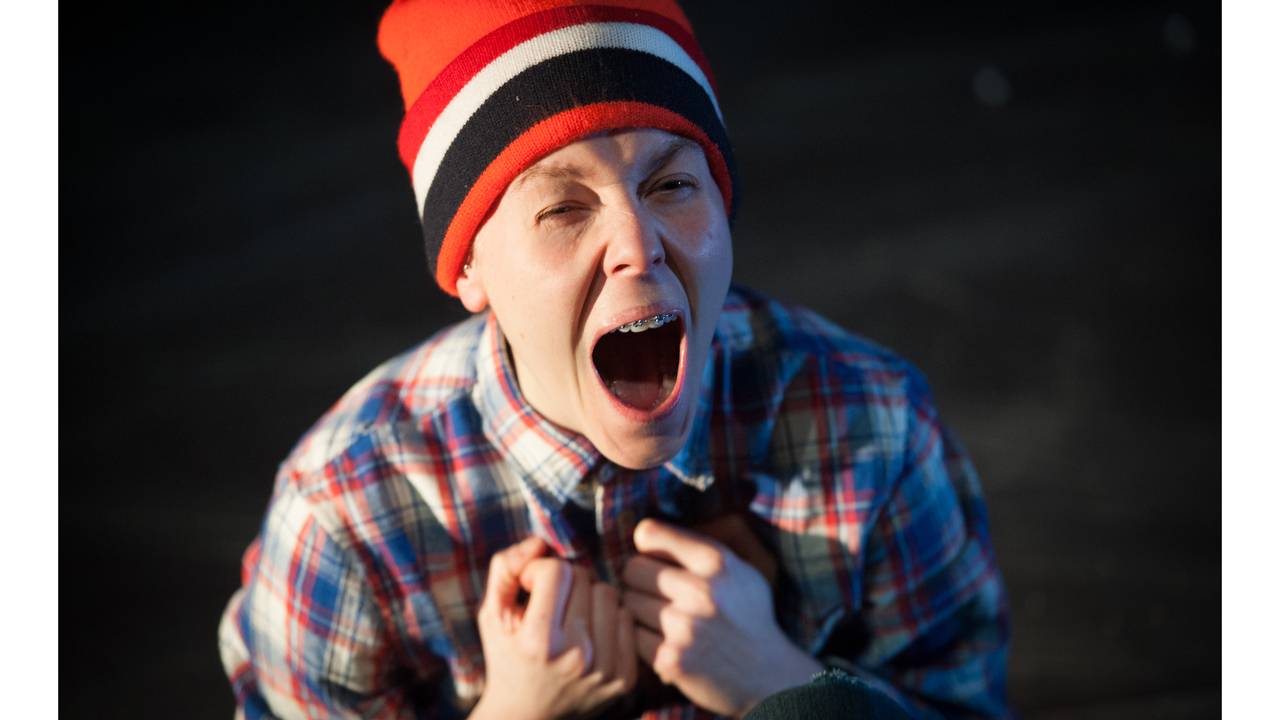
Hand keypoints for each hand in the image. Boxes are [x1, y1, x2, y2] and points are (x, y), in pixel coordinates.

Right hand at [471, 537, 635, 719]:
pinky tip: (590, 634)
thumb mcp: (491, 612)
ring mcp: (605, 669)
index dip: (539, 571)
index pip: (557, 569)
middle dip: (567, 582)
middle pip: (587, 577)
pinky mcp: (625, 678)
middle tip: (551, 604)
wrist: (526, 716)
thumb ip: (506, 567)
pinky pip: (626, 619)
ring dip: (590, 598)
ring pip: (610, 594)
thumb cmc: (506, 656)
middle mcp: (576, 656)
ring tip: (571, 617)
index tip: (530, 589)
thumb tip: (540, 542)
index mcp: (538, 640)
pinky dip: (608, 619)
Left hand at [622, 519, 821, 717]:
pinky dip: (644, 641)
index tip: (655, 559)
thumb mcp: (739, 570)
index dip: (647, 547)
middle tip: (657, 594)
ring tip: (666, 621)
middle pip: (632, 569)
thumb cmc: (747, 616)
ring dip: (640, 612)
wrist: (767, 675)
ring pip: (629, 603)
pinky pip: (633, 636)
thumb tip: (641, 534)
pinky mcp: (671, 659)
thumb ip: (698, 548)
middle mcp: (700, 590)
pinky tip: (667, 644)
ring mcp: (685, 627)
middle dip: (640, 580)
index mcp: (716, 561)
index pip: (649, 534)